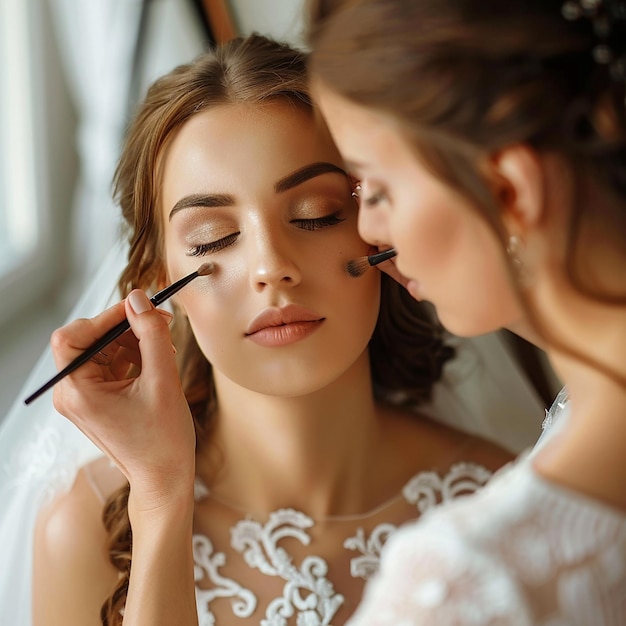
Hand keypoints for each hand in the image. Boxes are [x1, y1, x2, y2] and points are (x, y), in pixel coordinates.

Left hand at [50, 290, 195, 511]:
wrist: (164, 477)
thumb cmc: (162, 440)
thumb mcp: (163, 381)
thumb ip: (151, 335)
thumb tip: (139, 298)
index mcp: (77, 392)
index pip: (73, 336)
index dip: (106, 316)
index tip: (140, 307)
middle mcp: (71, 393)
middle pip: (89, 339)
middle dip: (125, 328)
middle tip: (161, 322)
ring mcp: (82, 397)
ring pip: (102, 348)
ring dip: (133, 341)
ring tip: (165, 347)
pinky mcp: (96, 399)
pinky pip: (110, 363)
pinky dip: (133, 355)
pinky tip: (157, 359)